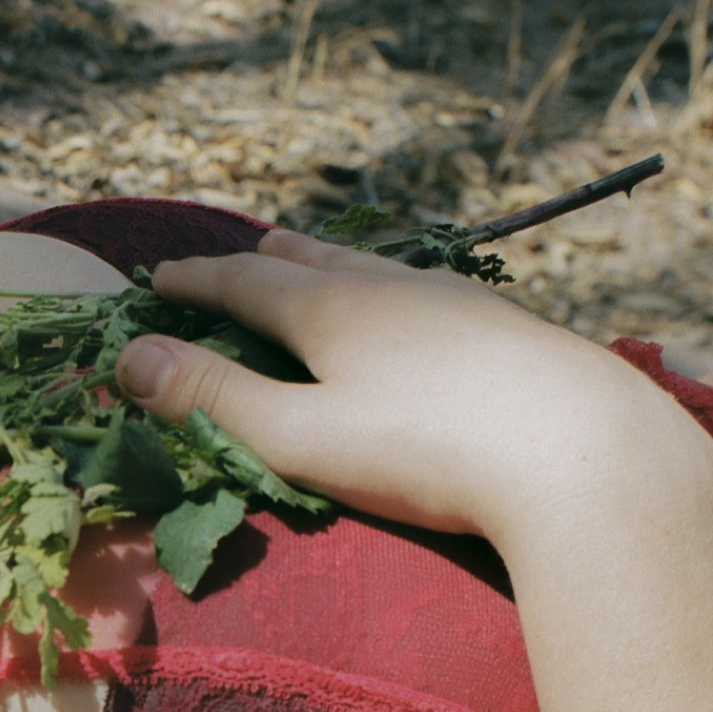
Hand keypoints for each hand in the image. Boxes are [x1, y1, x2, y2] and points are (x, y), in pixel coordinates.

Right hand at [113, 230, 712, 544]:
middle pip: (314, 258)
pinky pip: (429, 293)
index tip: (155, 282)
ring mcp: (459, 301)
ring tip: (319, 268)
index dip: (193, 283)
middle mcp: (391, 284)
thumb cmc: (426, 451)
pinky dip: (391, 293)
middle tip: (237, 258)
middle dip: (264, 261)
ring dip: (334, 267)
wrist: (584, 453)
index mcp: (329, 305)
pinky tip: (416, 314)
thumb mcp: (299, 437)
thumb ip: (213, 399)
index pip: (242, 283)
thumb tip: (129, 358)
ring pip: (377, 268)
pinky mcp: (512, 330)